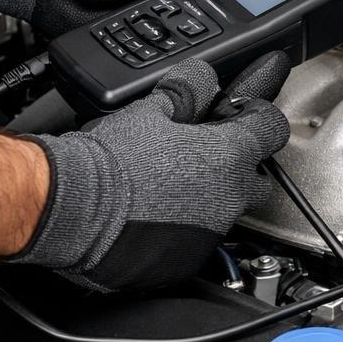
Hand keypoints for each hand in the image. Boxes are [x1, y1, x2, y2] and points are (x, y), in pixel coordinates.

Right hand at [15, 53, 290, 290]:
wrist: (68, 207)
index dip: (259, 119)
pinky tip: (158, 217)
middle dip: (240, 166)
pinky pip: (199, 243)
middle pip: (258, 178)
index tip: (245, 117)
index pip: (273, 129)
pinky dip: (185, 231)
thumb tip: (203, 77)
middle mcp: (230, 199)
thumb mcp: (151, 108)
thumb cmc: (107, 160)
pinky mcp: (185, 264)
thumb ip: (189, 89)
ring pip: (227, 213)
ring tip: (170, 188)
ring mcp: (210, 235)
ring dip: (210, 200)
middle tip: (206, 156)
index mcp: (229, 156)